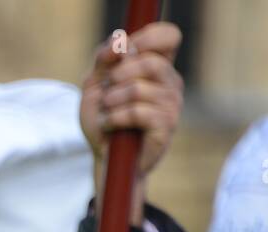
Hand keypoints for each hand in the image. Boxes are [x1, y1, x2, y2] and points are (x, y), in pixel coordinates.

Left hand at [80, 22, 183, 222]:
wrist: (106, 160)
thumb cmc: (104, 121)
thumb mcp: (95, 86)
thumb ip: (104, 60)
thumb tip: (119, 41)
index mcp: (157, 67)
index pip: (168, 36)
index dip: (145, 38)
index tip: (122, 54)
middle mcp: (170, 82)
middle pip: (149, 61)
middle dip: (117, 76)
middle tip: (106, 94)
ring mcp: (172, 104)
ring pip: (138, 89)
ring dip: (111, 102)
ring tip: (106, 113)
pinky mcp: (166, 126)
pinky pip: (138, 112)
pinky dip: (114, 118)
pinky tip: (109, 125)